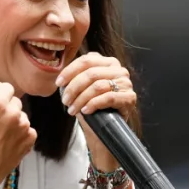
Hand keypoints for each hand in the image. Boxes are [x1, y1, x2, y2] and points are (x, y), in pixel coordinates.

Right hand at [0, 82, 36, 188]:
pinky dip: (20, 133)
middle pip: (15, 101)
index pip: (6, 87)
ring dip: (13, 121)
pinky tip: (8, 141)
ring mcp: (25, 126)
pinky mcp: (31, 137)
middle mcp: (14, 113)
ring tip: (1, 134)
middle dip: (6, 108)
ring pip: (21, 115)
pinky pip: (27, 128)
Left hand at [57, 52, 136, 169]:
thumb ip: (76, 78)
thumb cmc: (93, 107)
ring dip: (81, 99)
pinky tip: (85, 111)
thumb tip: (61, 78)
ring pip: (98, 86)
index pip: (87, 60)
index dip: (70, 71)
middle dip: (74, 88)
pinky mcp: (129, 98)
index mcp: (107, 62)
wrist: (105, 128)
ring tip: (72, 109)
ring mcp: (126, 83)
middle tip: (65, 101)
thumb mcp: (82, 89)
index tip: (58, 83)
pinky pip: (108, 98)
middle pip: (91, 73)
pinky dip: (93, 104)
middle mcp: (119, 69)